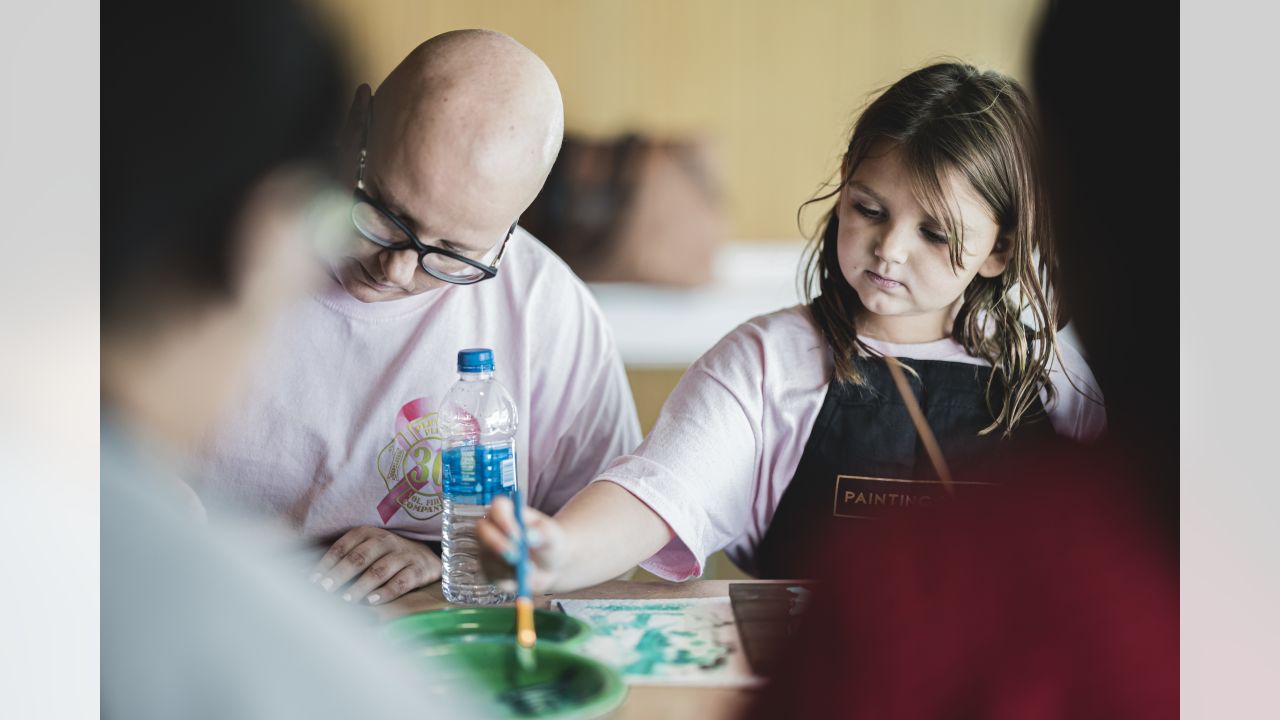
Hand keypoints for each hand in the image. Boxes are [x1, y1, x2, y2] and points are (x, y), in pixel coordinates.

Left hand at [310, 526, 440, 604]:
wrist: (426, 557)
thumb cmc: (386, 556)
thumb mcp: (368, 549)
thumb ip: (345, 559)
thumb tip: (313, 578)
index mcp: (369, 533)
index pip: (344, 546)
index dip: (327, 563)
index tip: (313, 580)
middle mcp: (386, 541)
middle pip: (360, 557)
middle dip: (340, 574)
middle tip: (325, 589)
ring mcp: (404, 554)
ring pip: (379, 570)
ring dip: (360, 586)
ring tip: (346, 600)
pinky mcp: (419, 569)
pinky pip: (401, 581)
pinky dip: (385, 592)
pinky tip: (372, 601)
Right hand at [476, 496, 569, 594]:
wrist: (551, 566)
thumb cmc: (550, 543)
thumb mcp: (553, 536)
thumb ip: (544, 533)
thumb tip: (529, 536)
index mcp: (507, 512)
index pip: (497, 507)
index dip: (504, 520)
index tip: (518, 535)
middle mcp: (492, 528)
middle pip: (482, 530)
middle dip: (497, 544)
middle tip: (516, 557)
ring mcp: (487, 549)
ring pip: (488, 556)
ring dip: (508, 566)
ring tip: (530, 569)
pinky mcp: (488, 570)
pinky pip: (493, 576)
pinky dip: (509, 580)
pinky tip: (523, 578)